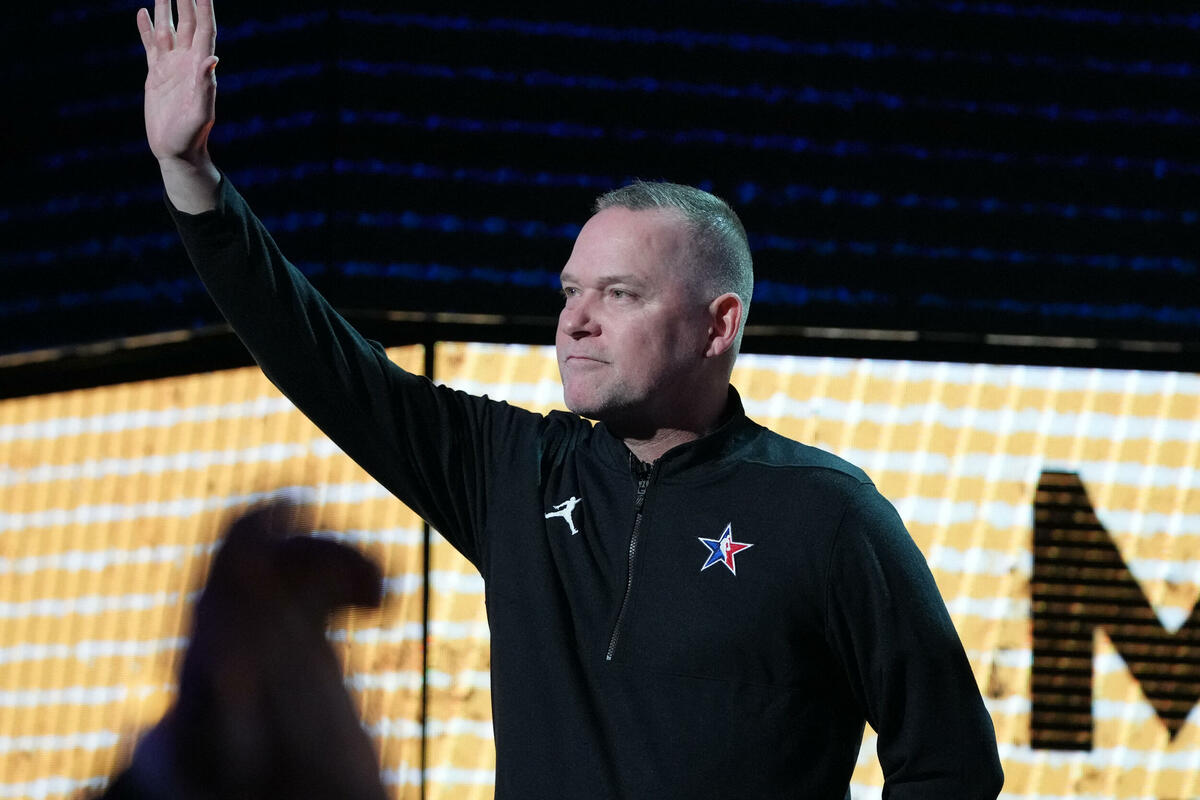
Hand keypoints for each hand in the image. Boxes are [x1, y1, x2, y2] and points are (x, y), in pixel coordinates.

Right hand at [137, 0, 217, 164]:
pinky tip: (142, 13)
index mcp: (199, 66)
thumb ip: (205, 85)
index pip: (204, 28)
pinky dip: (146, 28)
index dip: (204, 7)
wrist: (177, 150)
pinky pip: (150, 45)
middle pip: (187, 22)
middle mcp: (187, 61)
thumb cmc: (191, 135)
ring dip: (165, 7)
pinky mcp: (156, 74)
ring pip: (168, 28)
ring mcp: (171, 66)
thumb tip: (212, 58)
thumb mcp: (201, 112)